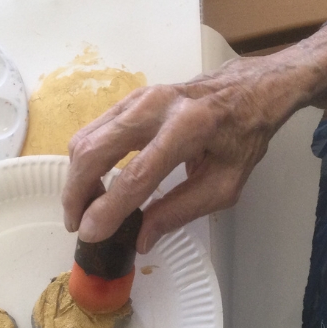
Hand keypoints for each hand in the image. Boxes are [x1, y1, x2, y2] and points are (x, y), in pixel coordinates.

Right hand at [63, 24, 326, 251]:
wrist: (250, 88)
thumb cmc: (243, 137)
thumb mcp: (225, 184)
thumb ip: (182, 210)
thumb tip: (141, 239)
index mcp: (189, 129)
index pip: (137, 174)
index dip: (109, 208)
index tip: (90, 235)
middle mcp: (157, 107)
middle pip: (97, 150)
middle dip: (78, 193)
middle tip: (76, 225)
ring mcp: (139, 97)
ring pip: (87, 138)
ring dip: (77, 178)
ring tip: (84, 208)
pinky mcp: (130, 97)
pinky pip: (94, 130)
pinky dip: (86, 160)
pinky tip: (94, 183)